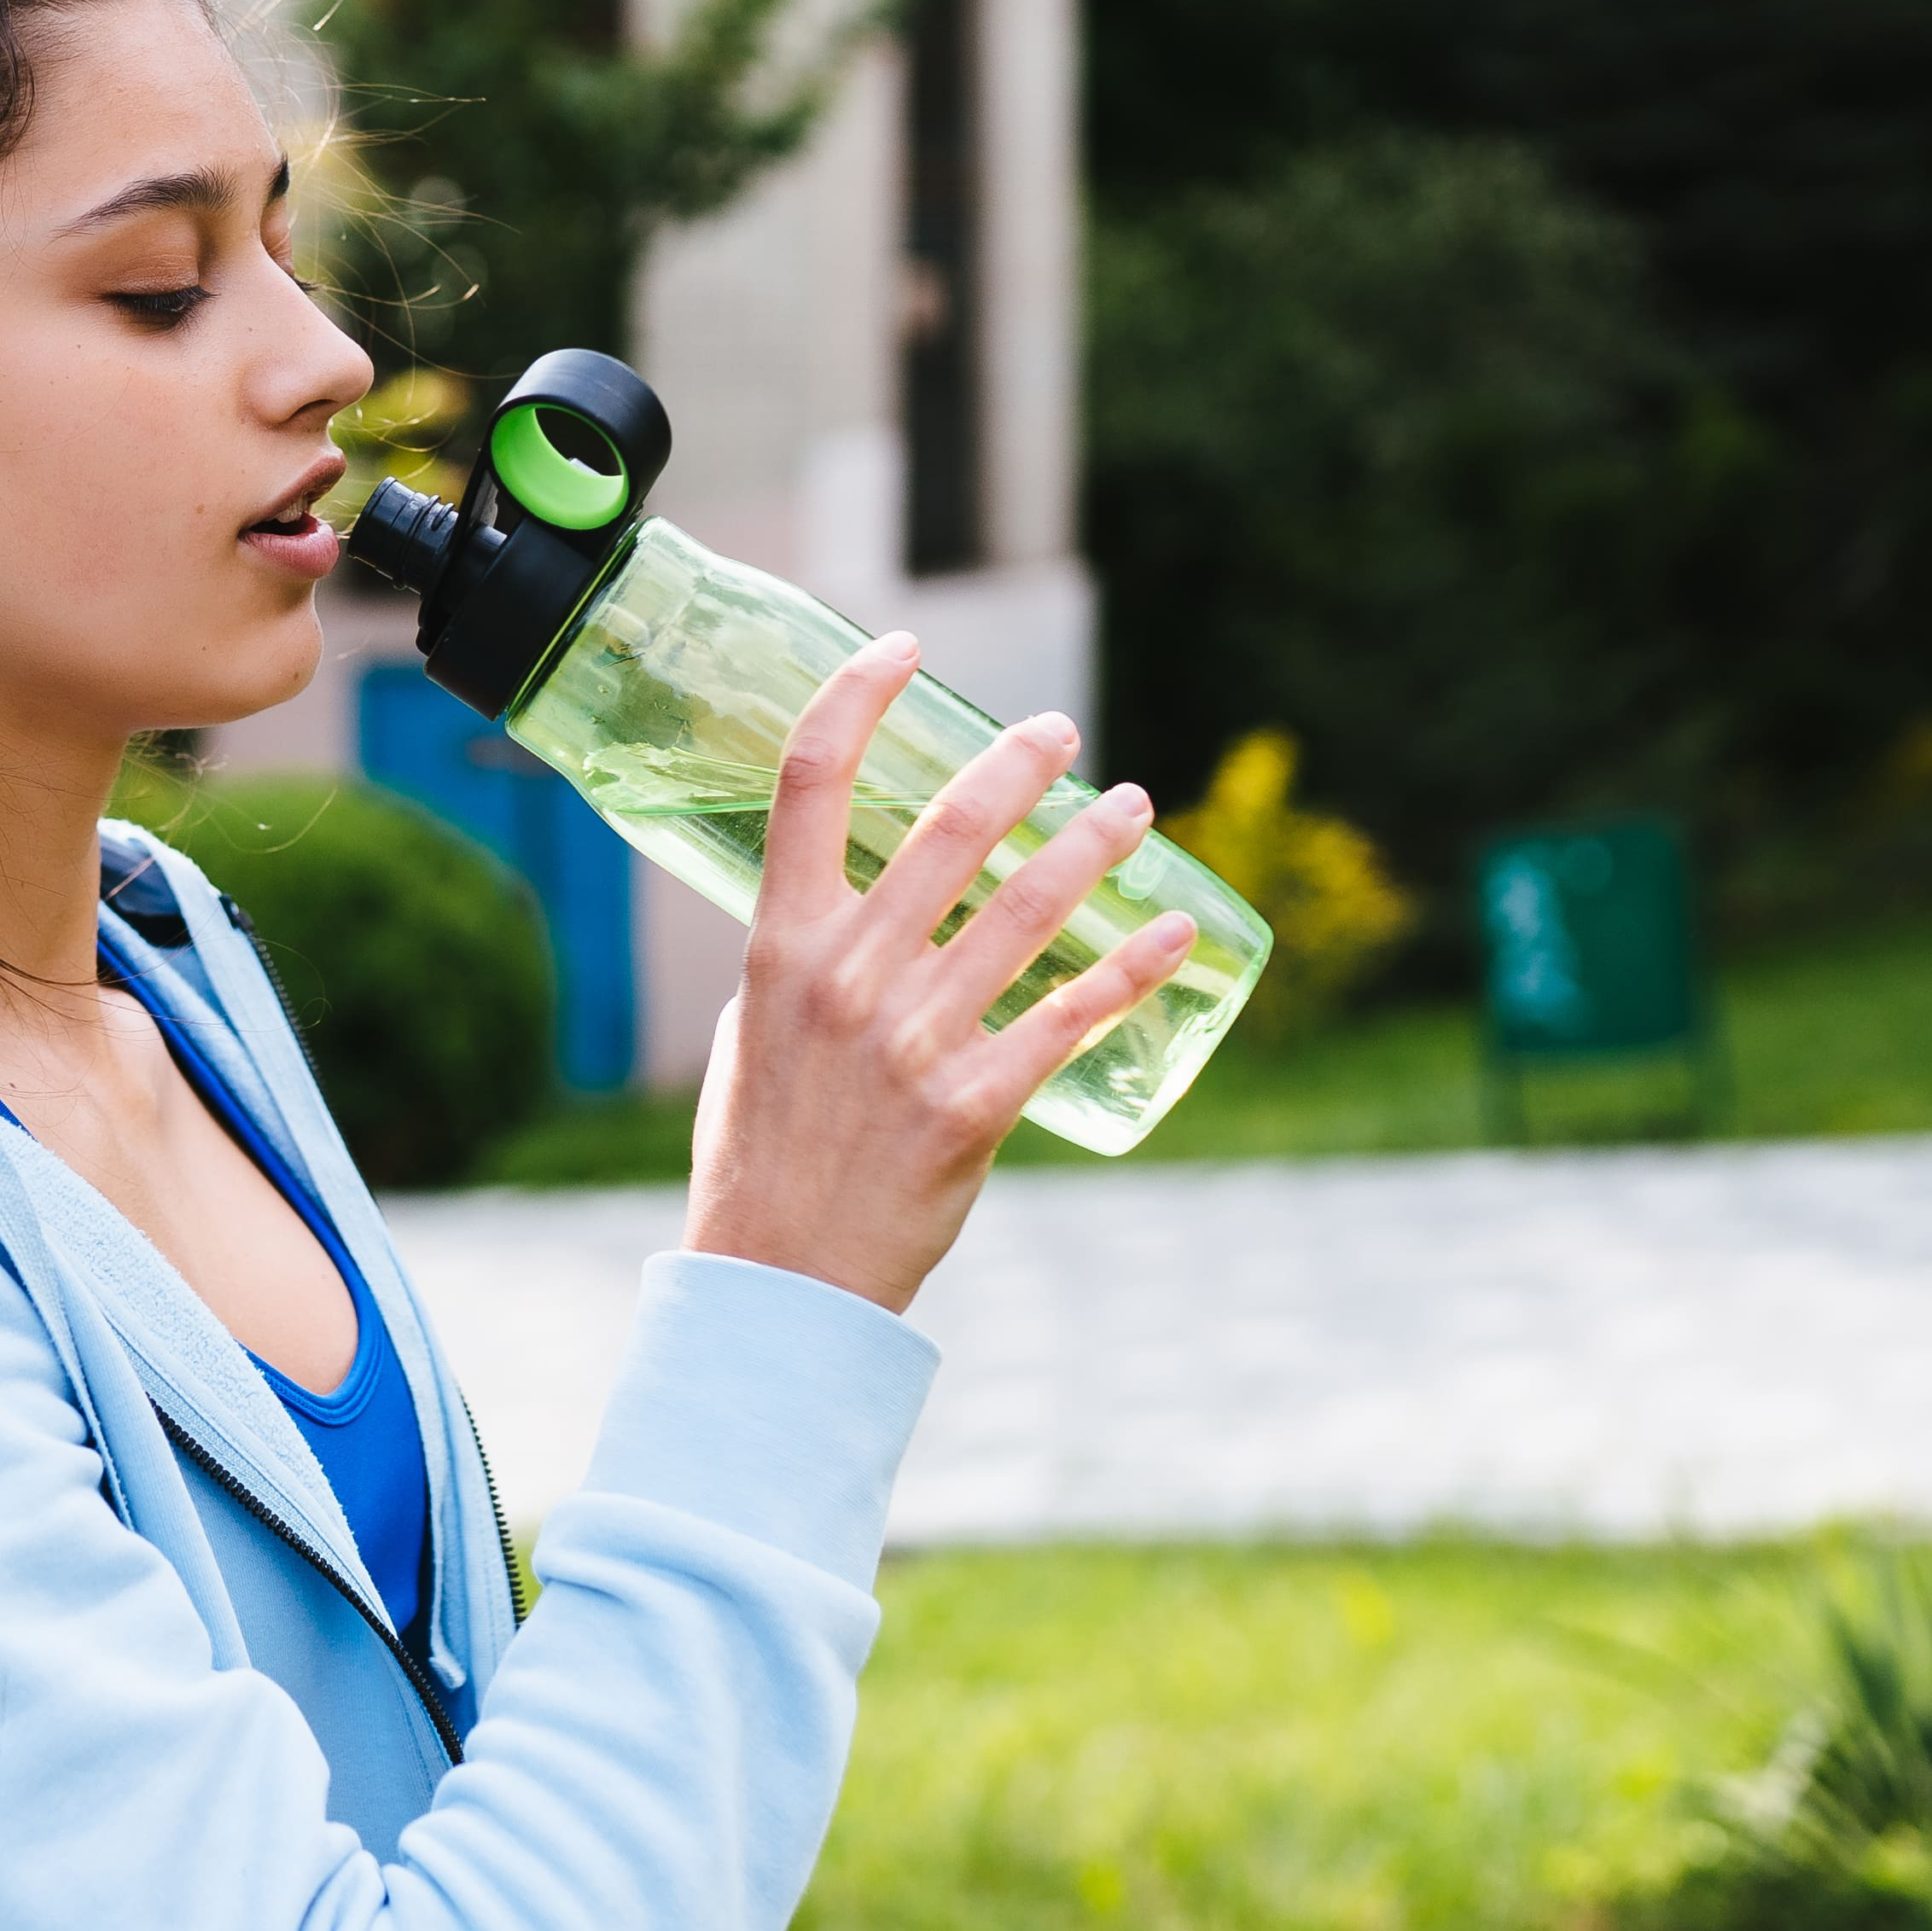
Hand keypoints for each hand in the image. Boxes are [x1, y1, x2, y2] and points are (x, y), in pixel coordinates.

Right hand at [680, 634, 1197, 1315]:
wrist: (781, 1279)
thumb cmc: (762, 1153)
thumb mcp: (757, 1035)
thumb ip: (805, 964)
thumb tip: (852, 913)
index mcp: (780, 947)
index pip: (809, 786)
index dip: (856, 699)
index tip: (902, 651)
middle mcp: (848, 977)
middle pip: (947, 829)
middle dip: (1018, 765)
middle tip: (1062, 732)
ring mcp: (914, 1038)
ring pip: (1027, 909)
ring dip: (1092, 845)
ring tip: (1135, 808)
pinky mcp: (975, 1102)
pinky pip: (1073, 1014)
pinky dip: (1135, 964)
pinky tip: (1175, 929)